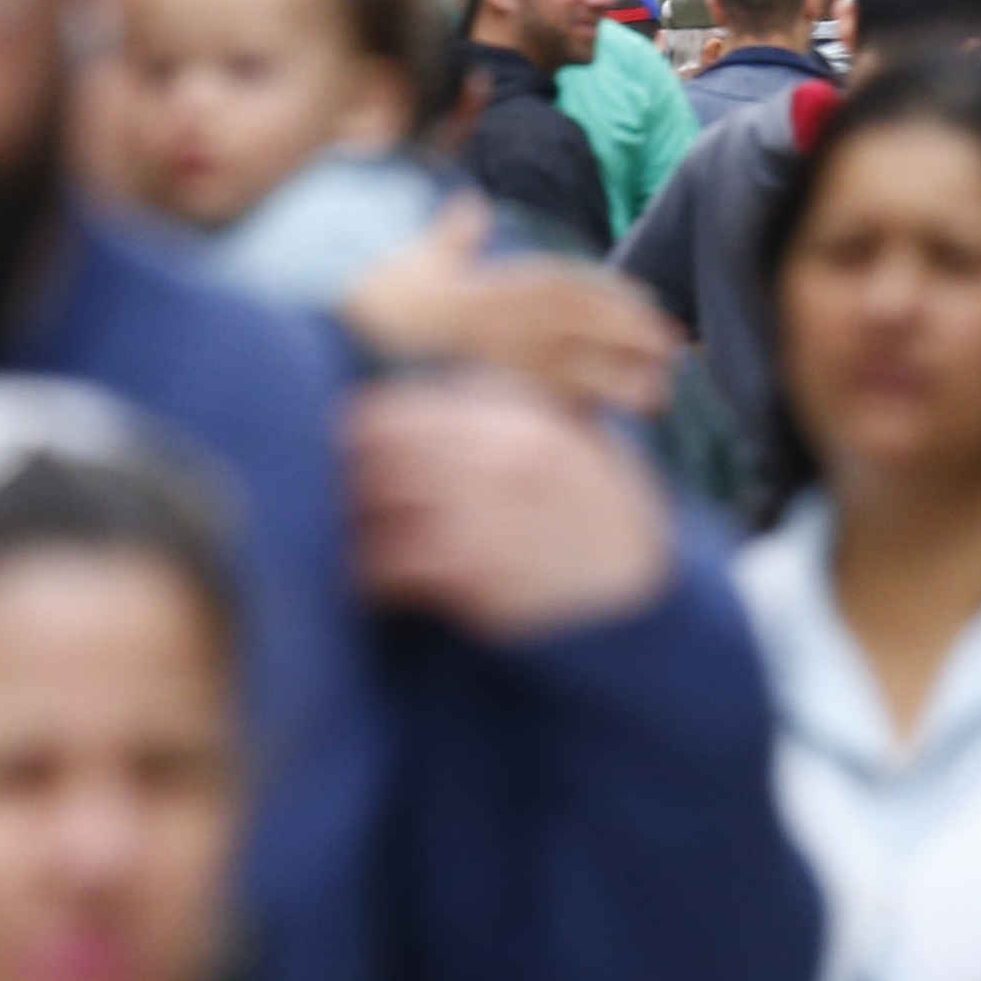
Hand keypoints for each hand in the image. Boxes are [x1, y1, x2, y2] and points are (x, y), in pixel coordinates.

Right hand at [342, 196, 686, 417]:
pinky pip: (538, 410)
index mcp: (494, 284)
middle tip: (670, 353)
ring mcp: (495, 361)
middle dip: (631, 337)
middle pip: (583, 326)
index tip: (646, 308)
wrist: (345, 337)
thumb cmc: (378, 300)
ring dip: (617, 382)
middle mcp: (501, 320)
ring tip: (656, 398)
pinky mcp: (486, 398)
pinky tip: (600, 429)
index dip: (614, 296)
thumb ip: (451, 236)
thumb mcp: (416, 259)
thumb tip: (470, 209)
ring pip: (570, 370)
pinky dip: (572, 417)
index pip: (568, 285)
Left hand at [348, 368, 673, 643]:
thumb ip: (503, 408)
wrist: (640, 593)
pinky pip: (394, 567)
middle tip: (341, 498)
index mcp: (514, 421)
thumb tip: (439, 387)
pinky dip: (374, 575)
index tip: (351, 451)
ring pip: (377, 509)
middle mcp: (498, 461)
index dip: (364, 430)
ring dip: (357, 527)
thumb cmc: (592, 513)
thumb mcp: (563, 438)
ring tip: (355, 541)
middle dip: (351, 477)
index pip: (400, 408)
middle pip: (379, 454)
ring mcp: (488, 519)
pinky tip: (380, 582)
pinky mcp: (479, 578)